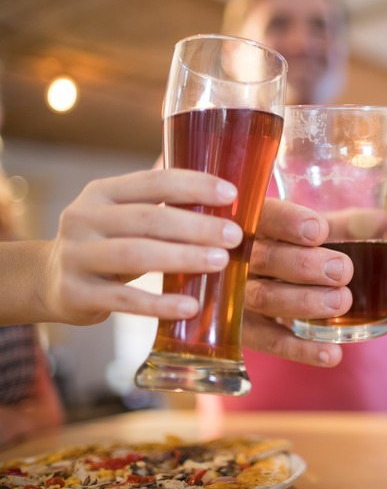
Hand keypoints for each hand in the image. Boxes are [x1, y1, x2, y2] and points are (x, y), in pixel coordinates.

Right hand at [43, 169, 242, 324]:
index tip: (231, 194)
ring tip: (220, 262)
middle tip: (234, 235)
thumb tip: (224, 192)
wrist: (49, 280)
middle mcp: (84, 218)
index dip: (194, 185)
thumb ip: (161, 203)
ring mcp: (76, 256)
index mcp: (102, 192)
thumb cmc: (107, 243)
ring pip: (136, 255)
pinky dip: (160, 304)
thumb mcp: (123, 214)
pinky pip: (124, 300)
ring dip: (183, 258)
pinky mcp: (76, 293)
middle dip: (196, 226)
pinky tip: (190, 307)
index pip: (153, 181)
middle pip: (147, 218)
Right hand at [242, 198, 354, 366]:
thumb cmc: (305, 246)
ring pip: (264, 299)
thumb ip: (349, 224)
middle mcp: (237, 258)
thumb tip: (383, 223)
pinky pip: (269, 342)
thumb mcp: (322, 230)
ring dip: (304, 302)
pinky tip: (332, 353)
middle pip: (264, 259)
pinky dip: (301, 350)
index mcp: (255, 222)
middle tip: (343, 270)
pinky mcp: (244, 330)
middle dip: (305, 266)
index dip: (288, 222)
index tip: (320, 230)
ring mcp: (237, 296)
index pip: (263, 216)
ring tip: (342, 301)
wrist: (278, 280)